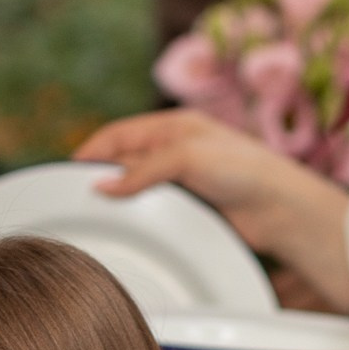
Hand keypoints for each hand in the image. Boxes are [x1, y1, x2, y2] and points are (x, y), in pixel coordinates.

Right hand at [74, 111, 348, 308]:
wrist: (280, 207)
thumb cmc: (242, 170)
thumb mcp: (185, 158)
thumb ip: (141, 170)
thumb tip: (102, 186)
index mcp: (175, 125)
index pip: (120, 133)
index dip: (93, 150)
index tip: (68, 171)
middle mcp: (178, 148)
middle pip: (126, 158)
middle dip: (102, 173)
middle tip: (75, 196)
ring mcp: (185, 177)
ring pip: (139, 184)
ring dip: (120, 196)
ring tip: (96, 213)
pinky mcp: (193, 205)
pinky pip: (155, 206)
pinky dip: (138, 213)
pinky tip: (128, 224)